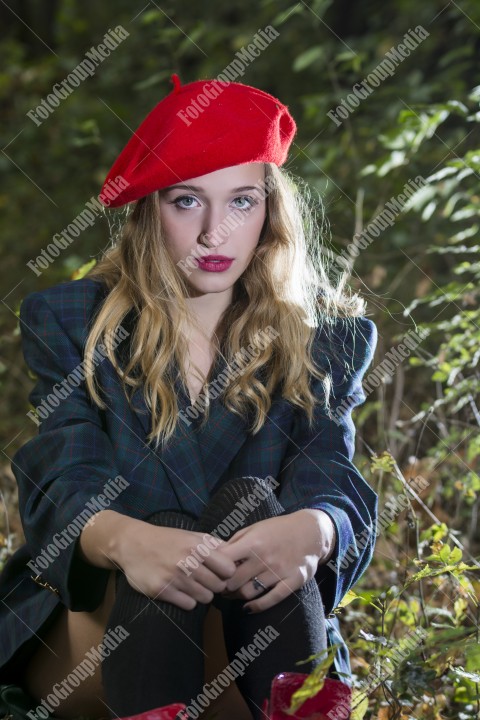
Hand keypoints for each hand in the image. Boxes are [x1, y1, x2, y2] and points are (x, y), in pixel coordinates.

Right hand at [114, 519, 237, 610]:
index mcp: (197, 546)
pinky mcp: (162, 591)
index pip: (229, 569)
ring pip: (206, 598)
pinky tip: (181, 591)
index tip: (220, 572)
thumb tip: (236, 552)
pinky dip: (188, 601)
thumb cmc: (166, 539)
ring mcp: (174, 578)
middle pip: (219, 586)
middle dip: (215, 585)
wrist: (132, 544)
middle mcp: (187, 562)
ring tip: (193, 585)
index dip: (227, 573)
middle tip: (206, 581)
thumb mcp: (191, 535)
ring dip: (202, 594)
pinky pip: (189, 605)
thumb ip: (213, 544)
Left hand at [217, 509, 335, 612]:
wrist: (311, 531)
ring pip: (249, 592)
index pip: (225, 561)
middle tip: (220, 588)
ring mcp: (279, 571)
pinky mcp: (292, 581)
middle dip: (224, 587)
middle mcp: (264, 558)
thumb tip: (215, 555)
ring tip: (233, 594)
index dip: (215, 569)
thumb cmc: (278, 529)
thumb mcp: (254, 528)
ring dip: (237, 596)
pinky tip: (248, 607)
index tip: (213, 573)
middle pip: (234, 581)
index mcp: (253, 543)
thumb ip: (235, 542)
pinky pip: (272, 599)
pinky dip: (256, 606)